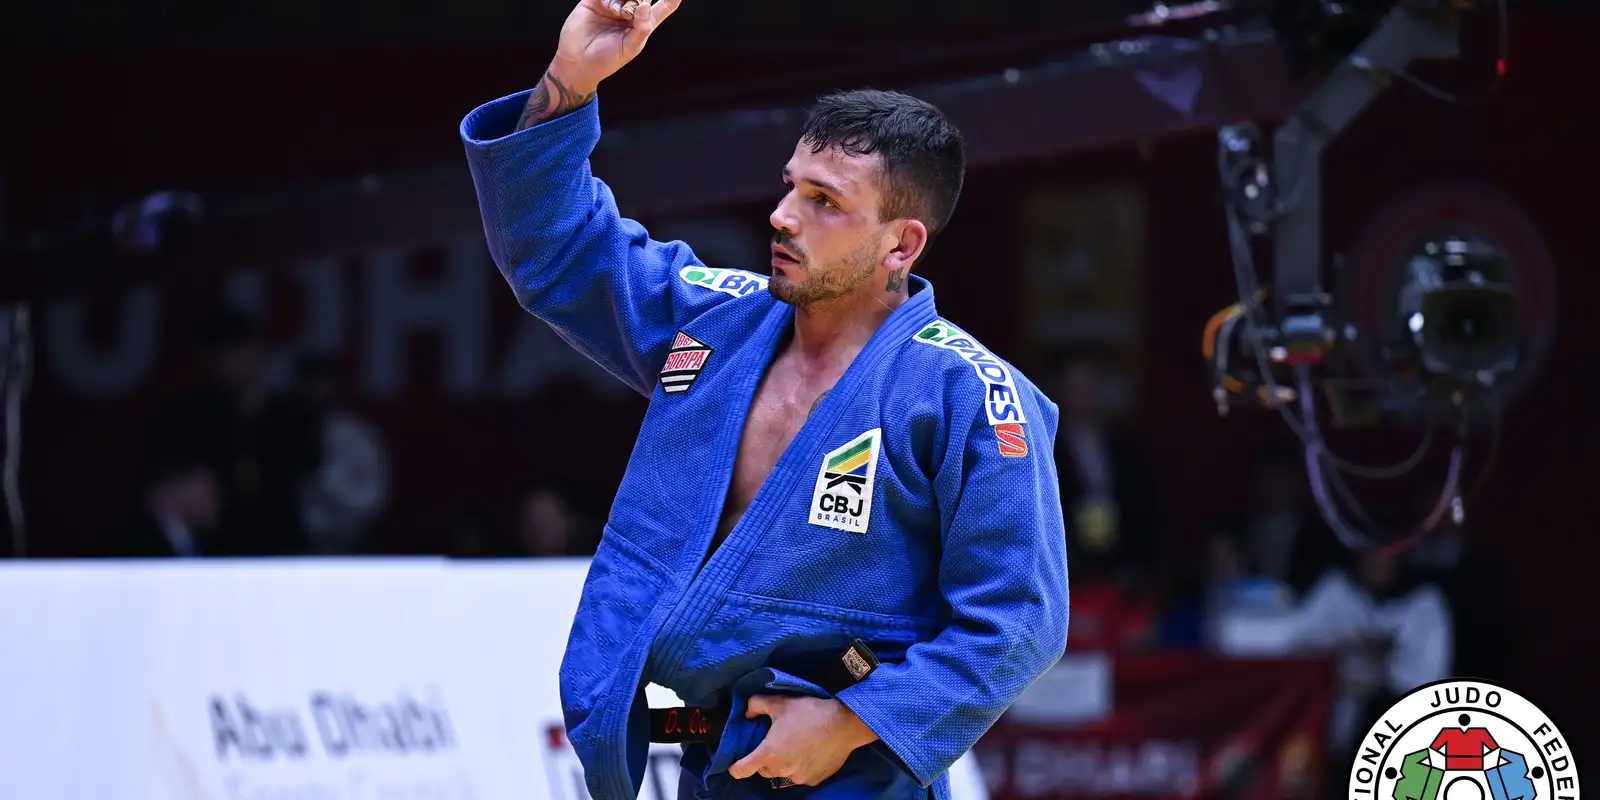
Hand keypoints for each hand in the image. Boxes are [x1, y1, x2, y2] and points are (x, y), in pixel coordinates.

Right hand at [550, 0, 682, 94]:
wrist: (578, 62)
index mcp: (644, 23)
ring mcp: (612, 4)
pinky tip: (609, 8)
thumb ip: (642, 27)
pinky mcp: (594, 1)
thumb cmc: (607, 59)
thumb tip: (646, 5)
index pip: (664, 5)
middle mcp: (630, 10)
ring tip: (619, 12)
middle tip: (631, 11)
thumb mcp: (631, 47)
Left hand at [728, 695, 879, 786]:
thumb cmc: (809, 713)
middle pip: (763, 770)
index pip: (742, 770)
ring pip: (781, 773)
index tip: (736, 764)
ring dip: (783, 763)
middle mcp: (781, 770)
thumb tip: (747, 711)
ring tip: (794, 745)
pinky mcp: (813, 780)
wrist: (843, 725)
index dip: (735, 767)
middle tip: (775, 742)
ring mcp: (798, 777)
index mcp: (769, 753)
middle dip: (765, 759)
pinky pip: (799, 775)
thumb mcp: (780, 702)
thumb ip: (756, 705)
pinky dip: (800, 766)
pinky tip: (809, 751)